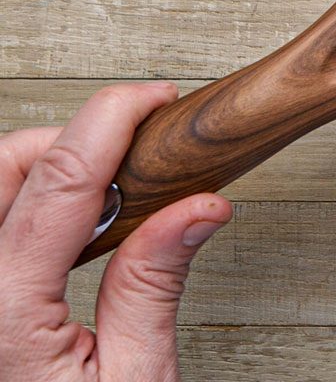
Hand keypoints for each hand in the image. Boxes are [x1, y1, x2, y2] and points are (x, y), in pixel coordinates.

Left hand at [1, 83, 230, 381]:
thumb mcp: (137, 380)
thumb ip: (155, 283)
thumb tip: (199, 204)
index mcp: (4, 313)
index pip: (60, 178)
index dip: (112, 118)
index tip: (155, 97)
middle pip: (0, 169)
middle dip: (68, 140)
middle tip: (133, 154)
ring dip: (41, 174)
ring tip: (103, 203)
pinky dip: (21, 212)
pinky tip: (66, 237)